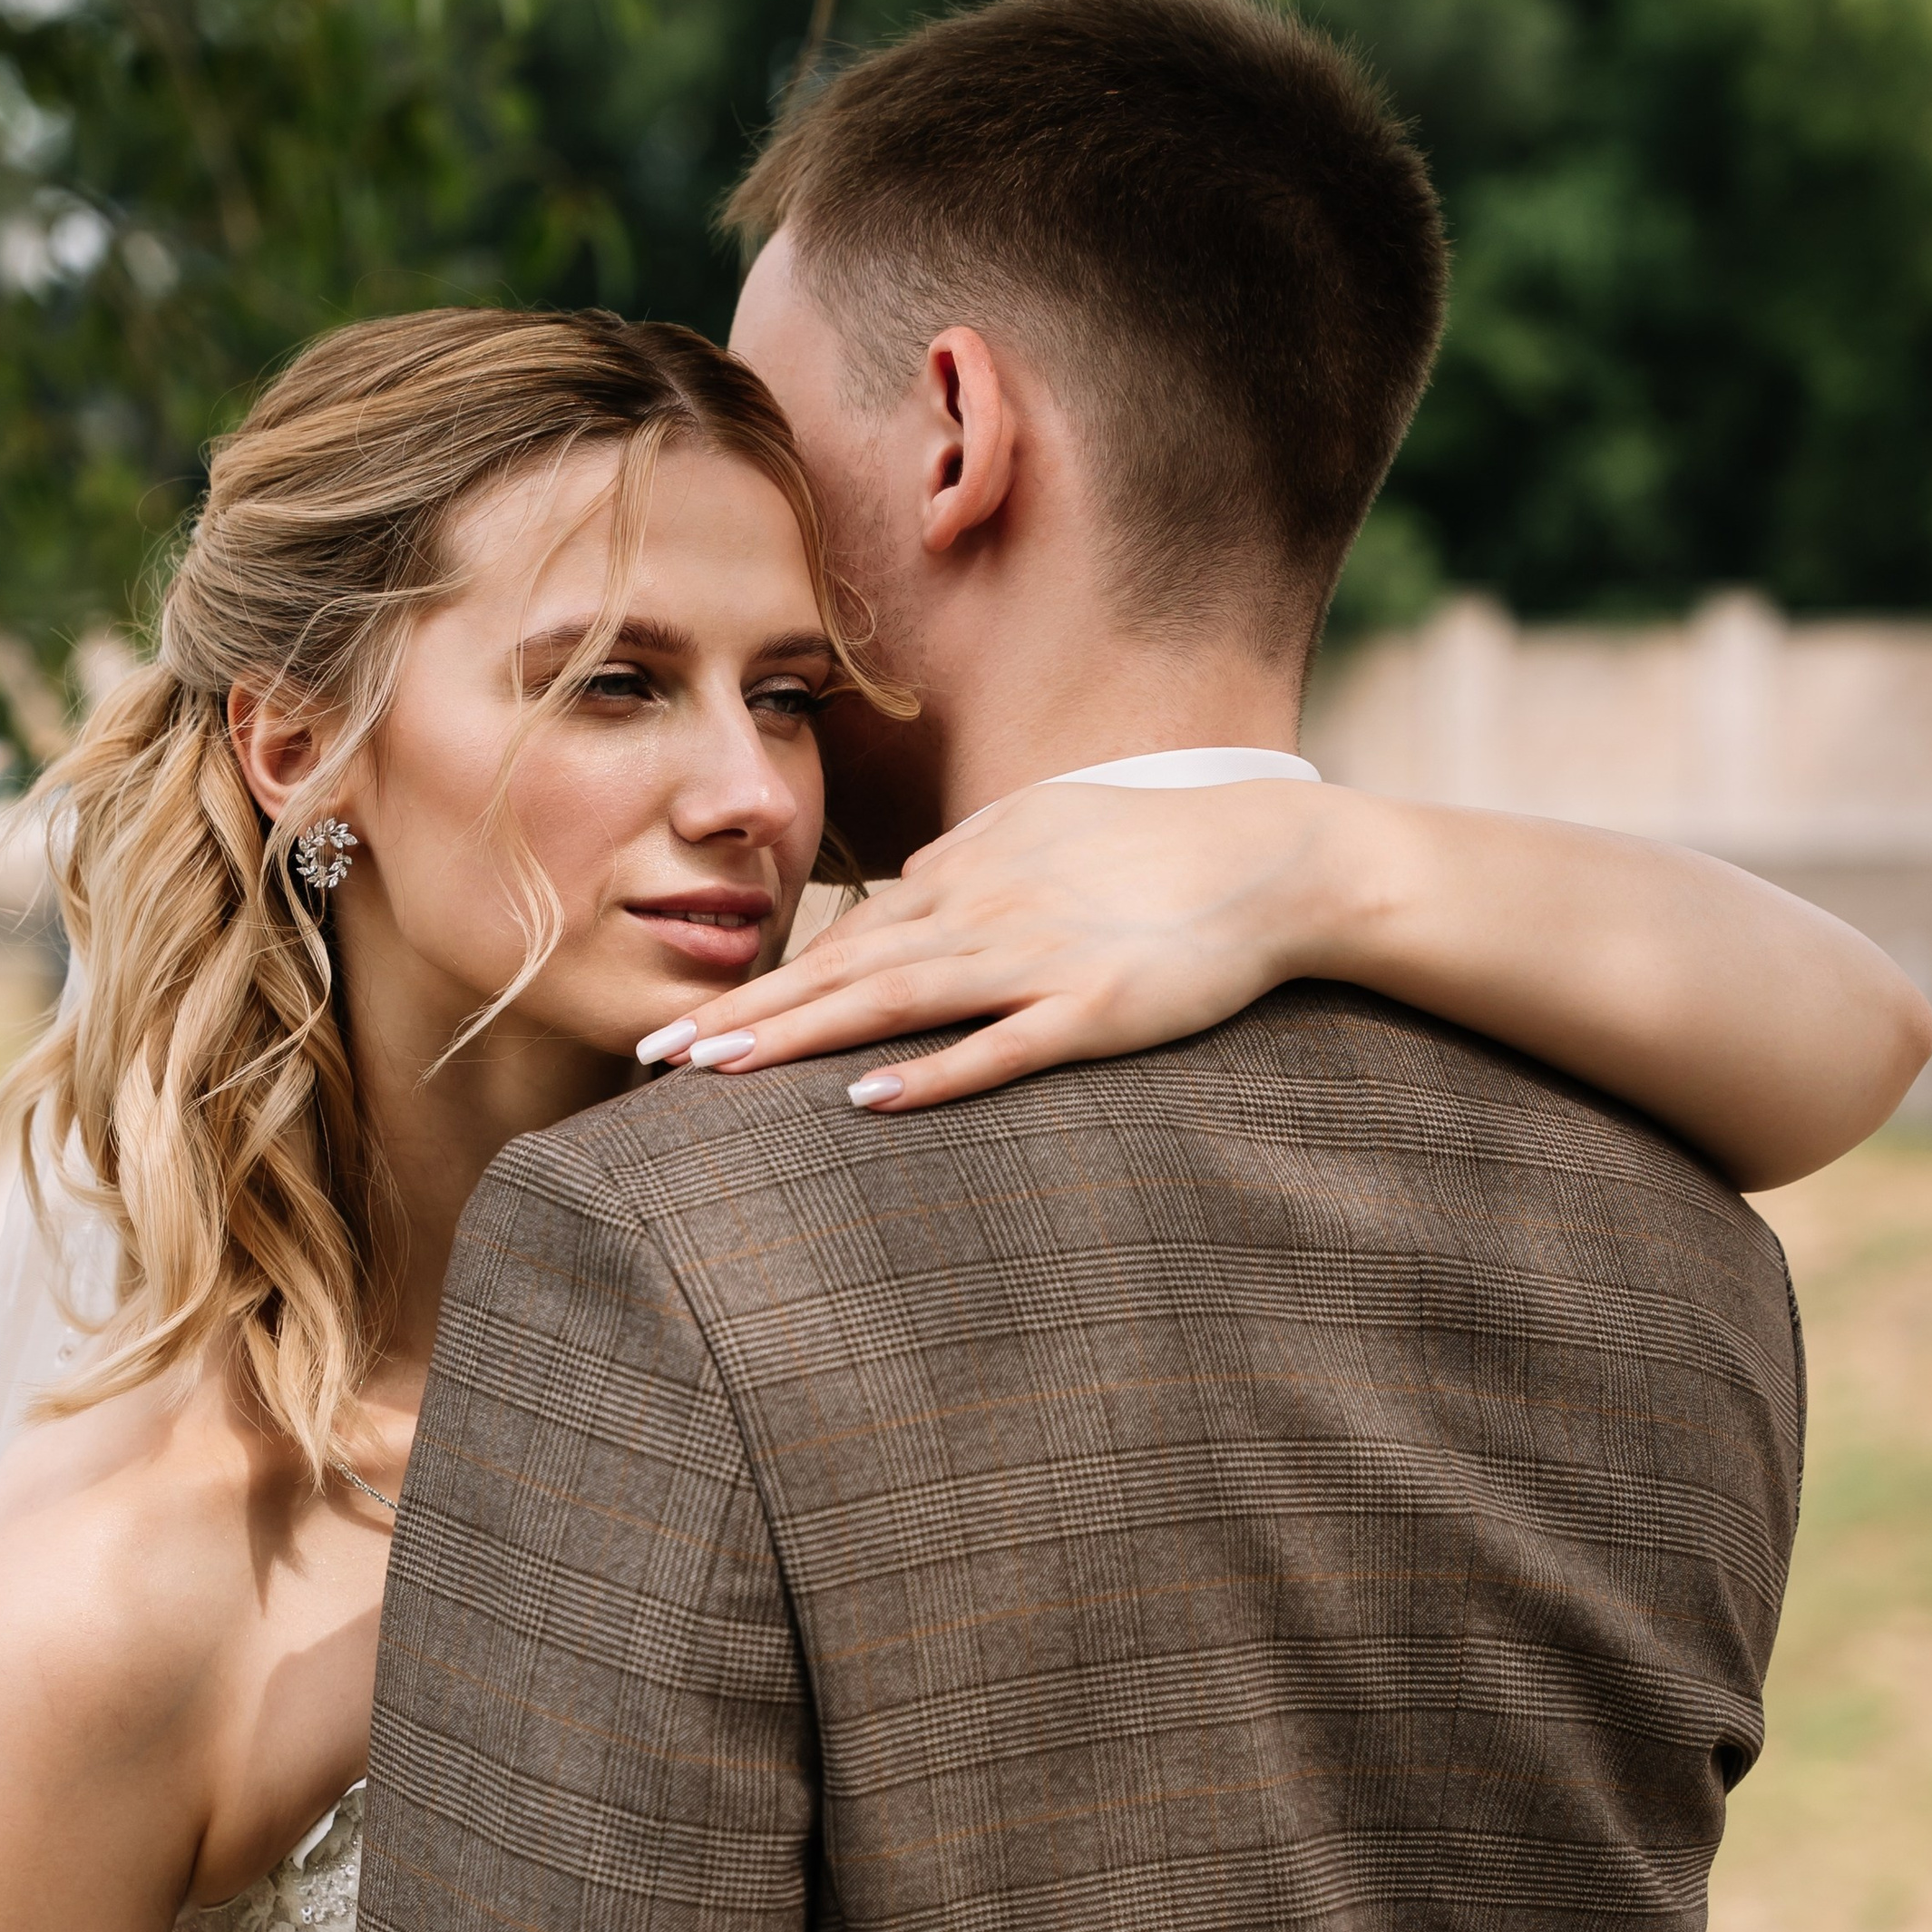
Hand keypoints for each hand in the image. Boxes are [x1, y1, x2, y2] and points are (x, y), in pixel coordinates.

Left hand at [649, 777, 1366, 1110]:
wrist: (1278, 857)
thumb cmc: (1163, 846)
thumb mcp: (1048, 829)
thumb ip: (969, 857)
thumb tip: (906, 886)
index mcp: (968, 877)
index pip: (842, 941)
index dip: (757, 984)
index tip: (681, 1025)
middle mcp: (984, 913)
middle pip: (839, 972)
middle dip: (742, 1019)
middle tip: (654, 1060)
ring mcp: (1037, 961)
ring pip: (892, 1002)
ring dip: (798, 1041)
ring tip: (715, 1077)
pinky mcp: (1096, 1010)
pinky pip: (999, 1047)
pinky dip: (930, 1074)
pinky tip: (864, 1102)